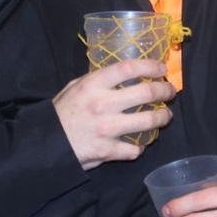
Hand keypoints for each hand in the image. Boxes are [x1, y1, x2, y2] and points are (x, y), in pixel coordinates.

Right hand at [52, 60, 173, 169]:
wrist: (46, 143)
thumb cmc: (62, 112)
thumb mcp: (75, 87)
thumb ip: (99, 80)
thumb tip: (126, 73)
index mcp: (93, 85)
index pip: (129, 68)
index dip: (150, 66)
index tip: (162, 68)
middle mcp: (102, 104)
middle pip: (146, 93)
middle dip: (165, 91)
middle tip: (170, 92)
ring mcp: (107, 129)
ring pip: (148, 121)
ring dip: (163, 117)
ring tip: (165, 116)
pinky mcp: (108, 151)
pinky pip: (134, 149)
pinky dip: (140, 147)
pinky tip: (139, 144)